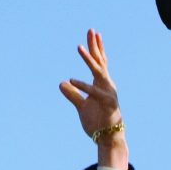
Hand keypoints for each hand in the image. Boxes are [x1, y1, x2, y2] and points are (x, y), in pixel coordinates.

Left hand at [57, 29, 125, 168]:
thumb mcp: (82, 106)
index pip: (100, 63)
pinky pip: (94, 92)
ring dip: (89, 60)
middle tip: (91, 30)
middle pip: (100, 62)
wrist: (108, 139)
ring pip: (98, 73)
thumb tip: (62, 83)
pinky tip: (71, 80)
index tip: (94, 34)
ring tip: (79, 48)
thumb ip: (73, 95)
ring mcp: (108, 93)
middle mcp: (107, 86)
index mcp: (102, 85)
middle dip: (95, 46)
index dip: (96, 48)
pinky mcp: (107, 103)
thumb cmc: (98, 122)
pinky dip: (83, 86)